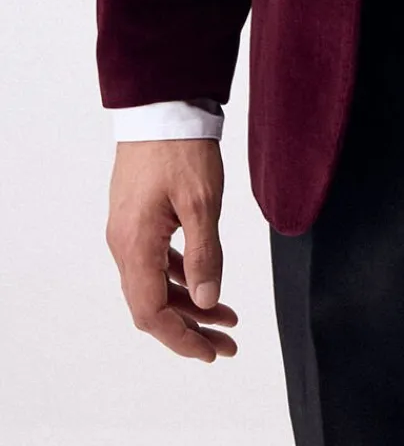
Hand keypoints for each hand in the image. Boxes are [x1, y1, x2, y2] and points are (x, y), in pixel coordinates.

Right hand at [106, 139, 238, 360]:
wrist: (163, 104)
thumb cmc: (181, 147)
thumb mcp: (202, 202)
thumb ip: (205, 255)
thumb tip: (209, 302)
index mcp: (135, 245)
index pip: (151, 313)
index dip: (181, 339)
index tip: (212, 352)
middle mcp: (124, 244)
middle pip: (151, 305)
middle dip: (190, 329)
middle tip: (227, 344)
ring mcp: (128, 231)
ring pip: (154, 284)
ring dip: (188, 304)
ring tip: (227, 318)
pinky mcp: (137, 217)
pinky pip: (155, 262)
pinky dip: (180, 278)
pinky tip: (203, 283)